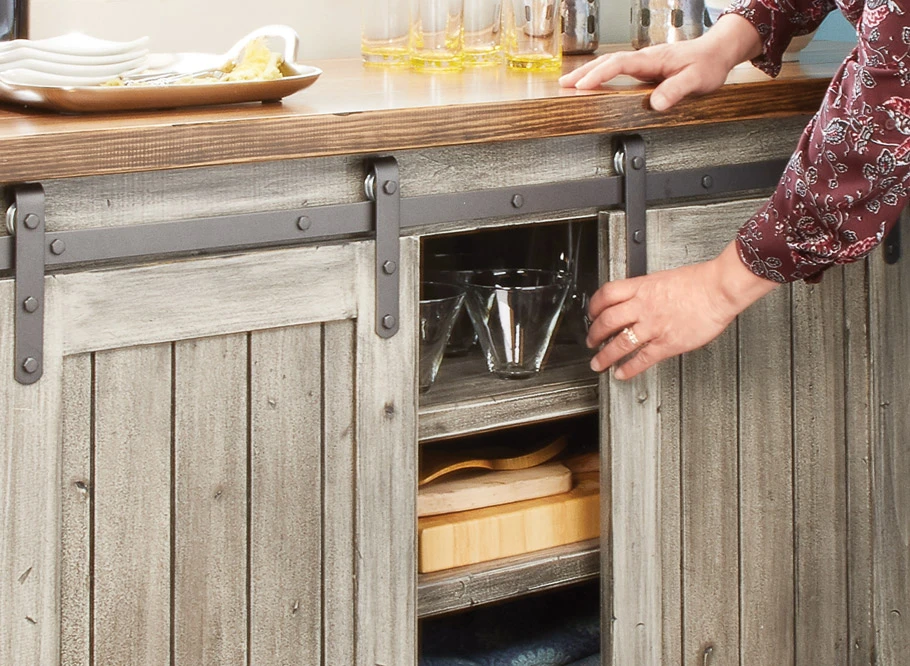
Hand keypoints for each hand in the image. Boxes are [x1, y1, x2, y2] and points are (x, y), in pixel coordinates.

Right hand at [558, 15, 762, 110]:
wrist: (718, 51)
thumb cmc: (708, 64)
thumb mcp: (696, 80)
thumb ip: (676, 91)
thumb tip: (656, 105)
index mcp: (653, 59)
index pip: (619, 64)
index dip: (599, 74)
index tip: (583, 85)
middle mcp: (645, 58)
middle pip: (607, 61)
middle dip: (584, 73)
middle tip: (564, 84)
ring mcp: (643, 62)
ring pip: (610, 63)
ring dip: (588, 72)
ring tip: (569, 83)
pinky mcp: (645, 67)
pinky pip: (617, 68)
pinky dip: (600, 73)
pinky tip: (592, 81)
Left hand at [586, 242, 777, 379]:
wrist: (719, 288)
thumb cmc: (699, 282)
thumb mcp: (663, 278)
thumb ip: (646, 291)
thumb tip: (636, 298)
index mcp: (642, 288)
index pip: (606, 295)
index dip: (594, 306)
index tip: (591, 314)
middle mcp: (643, 306)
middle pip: (607, 321)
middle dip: (594, 334)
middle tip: (590, 341)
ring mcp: (654, 326)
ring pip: (620, 343)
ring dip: (605, 355)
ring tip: (598, 363)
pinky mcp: (667, 343)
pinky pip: (642, 359)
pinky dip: (629, 368)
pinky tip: (621, 373)